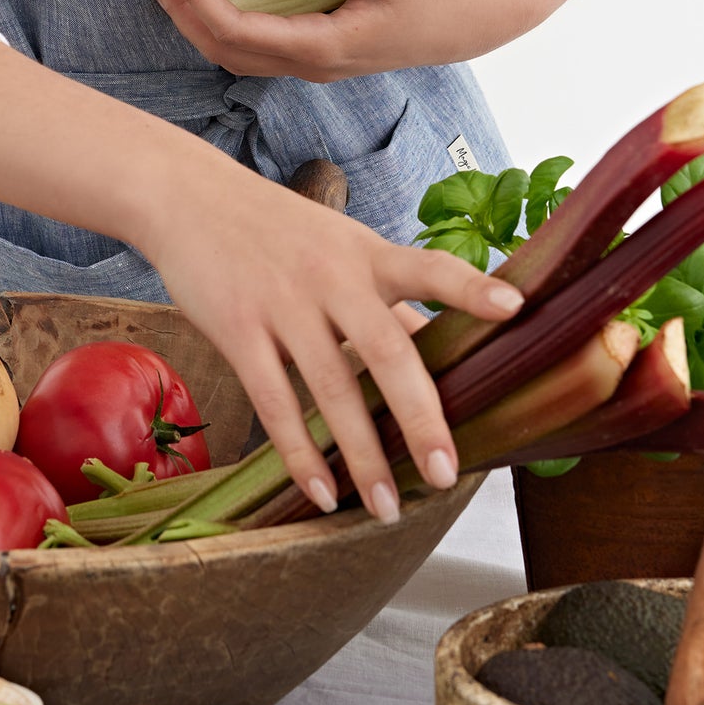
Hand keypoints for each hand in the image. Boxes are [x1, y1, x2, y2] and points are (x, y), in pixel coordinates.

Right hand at [135, 157, 524, 516]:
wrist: (187, 196)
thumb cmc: (275, 228)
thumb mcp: (338, 245)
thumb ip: (384, 291)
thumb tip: (432, 342)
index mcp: (366, 254)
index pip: (431, 268)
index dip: (473, 287)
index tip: (516, 308)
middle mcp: (332, 278)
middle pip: (388, 351)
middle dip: (421, 417)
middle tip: (445, 472)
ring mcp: (284, 305)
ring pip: (333, 390)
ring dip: (363, 456)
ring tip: (386, 507)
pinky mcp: (238, 329)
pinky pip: (275, 403)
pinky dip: (300, 454)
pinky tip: (322, 491)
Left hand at [151, 0, 656, 78]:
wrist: (484, 20)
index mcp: (320, 47)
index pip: (235, 30)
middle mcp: (312, 66)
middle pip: (224, 50)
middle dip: (182, 12)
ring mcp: (318, 65)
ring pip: (239, 55)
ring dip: (200, 20)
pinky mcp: (326, 56)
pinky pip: (260, 48)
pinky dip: (227, 24)